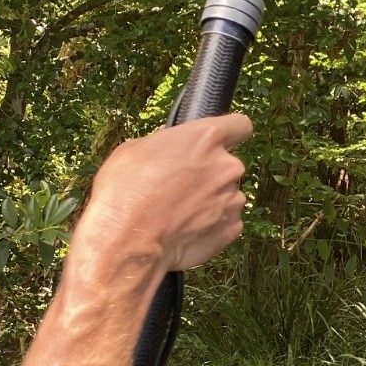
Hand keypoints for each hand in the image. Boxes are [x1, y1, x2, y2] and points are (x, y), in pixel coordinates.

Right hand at [80, 114, 253, 274]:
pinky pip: (228, 221)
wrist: (128, 240)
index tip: (221, 141)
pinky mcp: (232, 228)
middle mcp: (227, 166)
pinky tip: (186, 229)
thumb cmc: (125, 191)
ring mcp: (232, 199)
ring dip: (212, 200)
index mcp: (206, 138)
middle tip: (182, 186)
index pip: (240, 125)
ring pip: (228, 195)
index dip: (231, 133)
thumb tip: (174, 149)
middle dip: (211, 173)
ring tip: (180, 212)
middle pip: (229, 165)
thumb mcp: (135, 150)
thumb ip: (167, 145)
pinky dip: (212, 224)